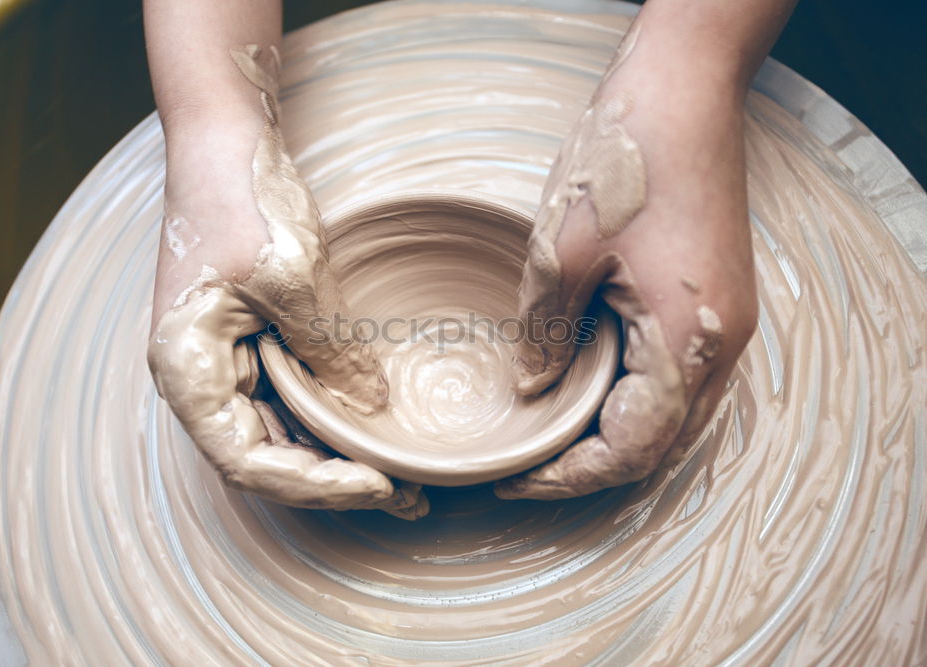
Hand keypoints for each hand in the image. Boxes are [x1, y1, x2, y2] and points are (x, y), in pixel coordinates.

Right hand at [147, 46, 427, 519]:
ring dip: (333, 456)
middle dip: (332, 481)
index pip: (247, 461)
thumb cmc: (239, 198)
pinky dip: (328, 419)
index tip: (377, 485)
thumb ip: (328, 351)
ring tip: (399, 474)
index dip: (314, 484)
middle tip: (404, 495)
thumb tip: (368, 408)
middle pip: (264, 458)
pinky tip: (371, 428)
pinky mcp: (249, 342)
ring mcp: (224, 361)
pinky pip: (289, 398)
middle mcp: (200, 377)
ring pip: (279, 433)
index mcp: (187, 370)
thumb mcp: (290, 279)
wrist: (223, 139)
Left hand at [496, 20, 758, 499]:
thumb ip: (547, 332)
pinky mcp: (714, 302)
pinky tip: (589, 390)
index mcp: (686, 341)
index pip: (630, 448)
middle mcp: (719, 345)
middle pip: (658, 444)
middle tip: (531, 467)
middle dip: (592, 466)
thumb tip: (532, 387)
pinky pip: (677, 378)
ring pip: (672, 417)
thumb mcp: (564, 253)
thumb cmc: (626, 161)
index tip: (518, 479)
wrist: (683, 93)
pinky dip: (633, 402)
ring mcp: (723, 324)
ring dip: (614, 437)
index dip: (571, 476)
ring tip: (554, 438)